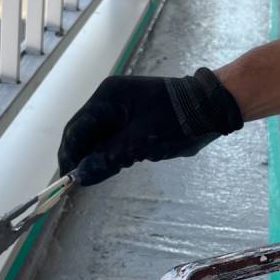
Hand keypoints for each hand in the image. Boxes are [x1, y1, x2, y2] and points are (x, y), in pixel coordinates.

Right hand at [57, 68, 242, 185]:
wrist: (211, 108)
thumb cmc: (177, 121)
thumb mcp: (140, 143)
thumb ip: (107, 158)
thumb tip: (80, 175)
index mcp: (107, 97)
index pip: (77, 128)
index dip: (70, 154)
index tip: (67, 179)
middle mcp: (109, 99)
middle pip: (84, 131)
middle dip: (80, 157)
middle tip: (79, 182)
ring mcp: (121, 107)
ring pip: (97, 136)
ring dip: (94, 156)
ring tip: (93, 177)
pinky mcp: (132, 117)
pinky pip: (111, 136)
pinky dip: (108, 152)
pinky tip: (109, 167)